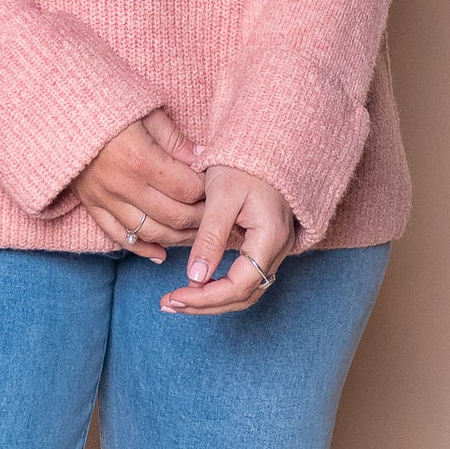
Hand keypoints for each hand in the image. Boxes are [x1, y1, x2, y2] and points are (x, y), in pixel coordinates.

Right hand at [71, 107, 206, 261]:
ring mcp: (105, 199)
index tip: (215, 187)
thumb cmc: (107, 106)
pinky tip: (160, 254)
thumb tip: (202, 159)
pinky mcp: (92, 205)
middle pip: (173, 215)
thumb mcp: (146, 112)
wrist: (58, 111)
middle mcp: (123, 185)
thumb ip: (174, 140)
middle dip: (199, 218)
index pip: (186, 188)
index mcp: (140, 159)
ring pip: (149, 232)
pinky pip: (118, 236)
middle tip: (214, 215)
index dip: (206, 191)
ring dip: (177, 238)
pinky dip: (141, 248)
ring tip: (196, 236)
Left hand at [160, 165, 295, 313]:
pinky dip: (221, 285)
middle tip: (169, 303)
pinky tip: (197, 283)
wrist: (264, 144)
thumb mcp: (222, 196)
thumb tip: (195, 278)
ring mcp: (275, 249)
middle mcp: (279, 248)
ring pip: (246, 290)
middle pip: (244, 295)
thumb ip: (210, 237)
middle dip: (206, 304)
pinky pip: (246, 277)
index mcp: (270, 238)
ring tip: (178, 299)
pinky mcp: (265, 245)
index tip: (175, 296)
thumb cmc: (243, 164)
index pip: (240, 285)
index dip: (207, 298)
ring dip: (212, 299)